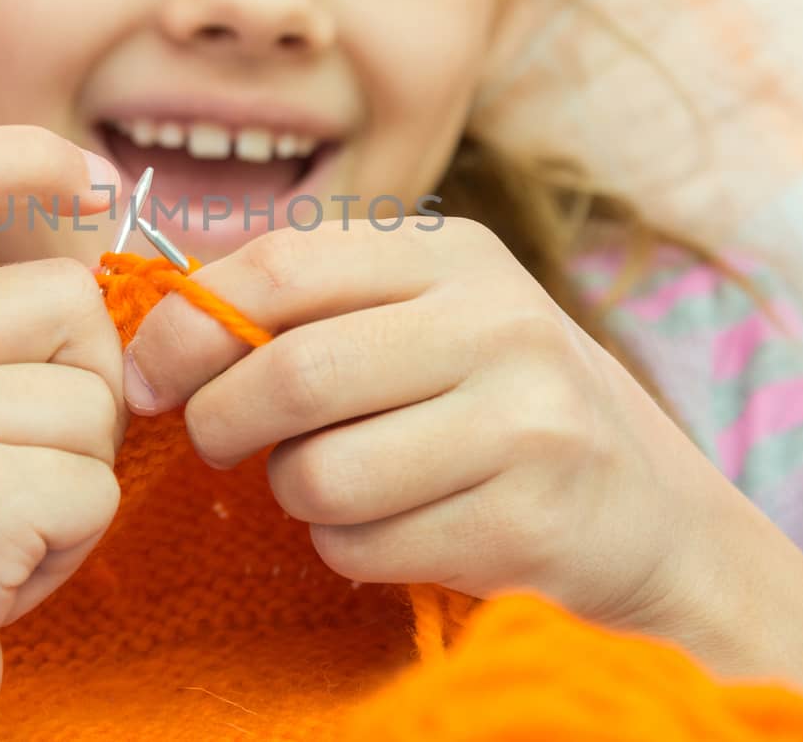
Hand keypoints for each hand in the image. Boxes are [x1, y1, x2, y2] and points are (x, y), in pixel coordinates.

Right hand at [0, 127, 126, 741]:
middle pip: (72, 305)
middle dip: (87, 388)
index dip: (23, 155)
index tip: (91, 183)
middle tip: (14, 465)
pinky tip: (1, 567)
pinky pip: (97, 486)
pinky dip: (75, 538)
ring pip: (97, 402)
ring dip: (79, 476)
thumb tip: (106, 227)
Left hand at [122, 218, 738, 640]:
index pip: (281, 266)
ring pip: (318, 475)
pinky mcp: (530, 520)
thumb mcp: (431, 318)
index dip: (188, 325)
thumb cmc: (506, 402)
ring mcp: (523, 421)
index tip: (148, 376)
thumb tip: (165, 329)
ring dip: (295, 494)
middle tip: (219, 441)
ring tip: (336, 481)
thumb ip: (316, 304)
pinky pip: (364, 546)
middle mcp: (496, 322)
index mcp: (454, 254)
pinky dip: (348, 548)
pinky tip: (397, 524)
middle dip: (220, 422)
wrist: (654, 512)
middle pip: (288, 373)